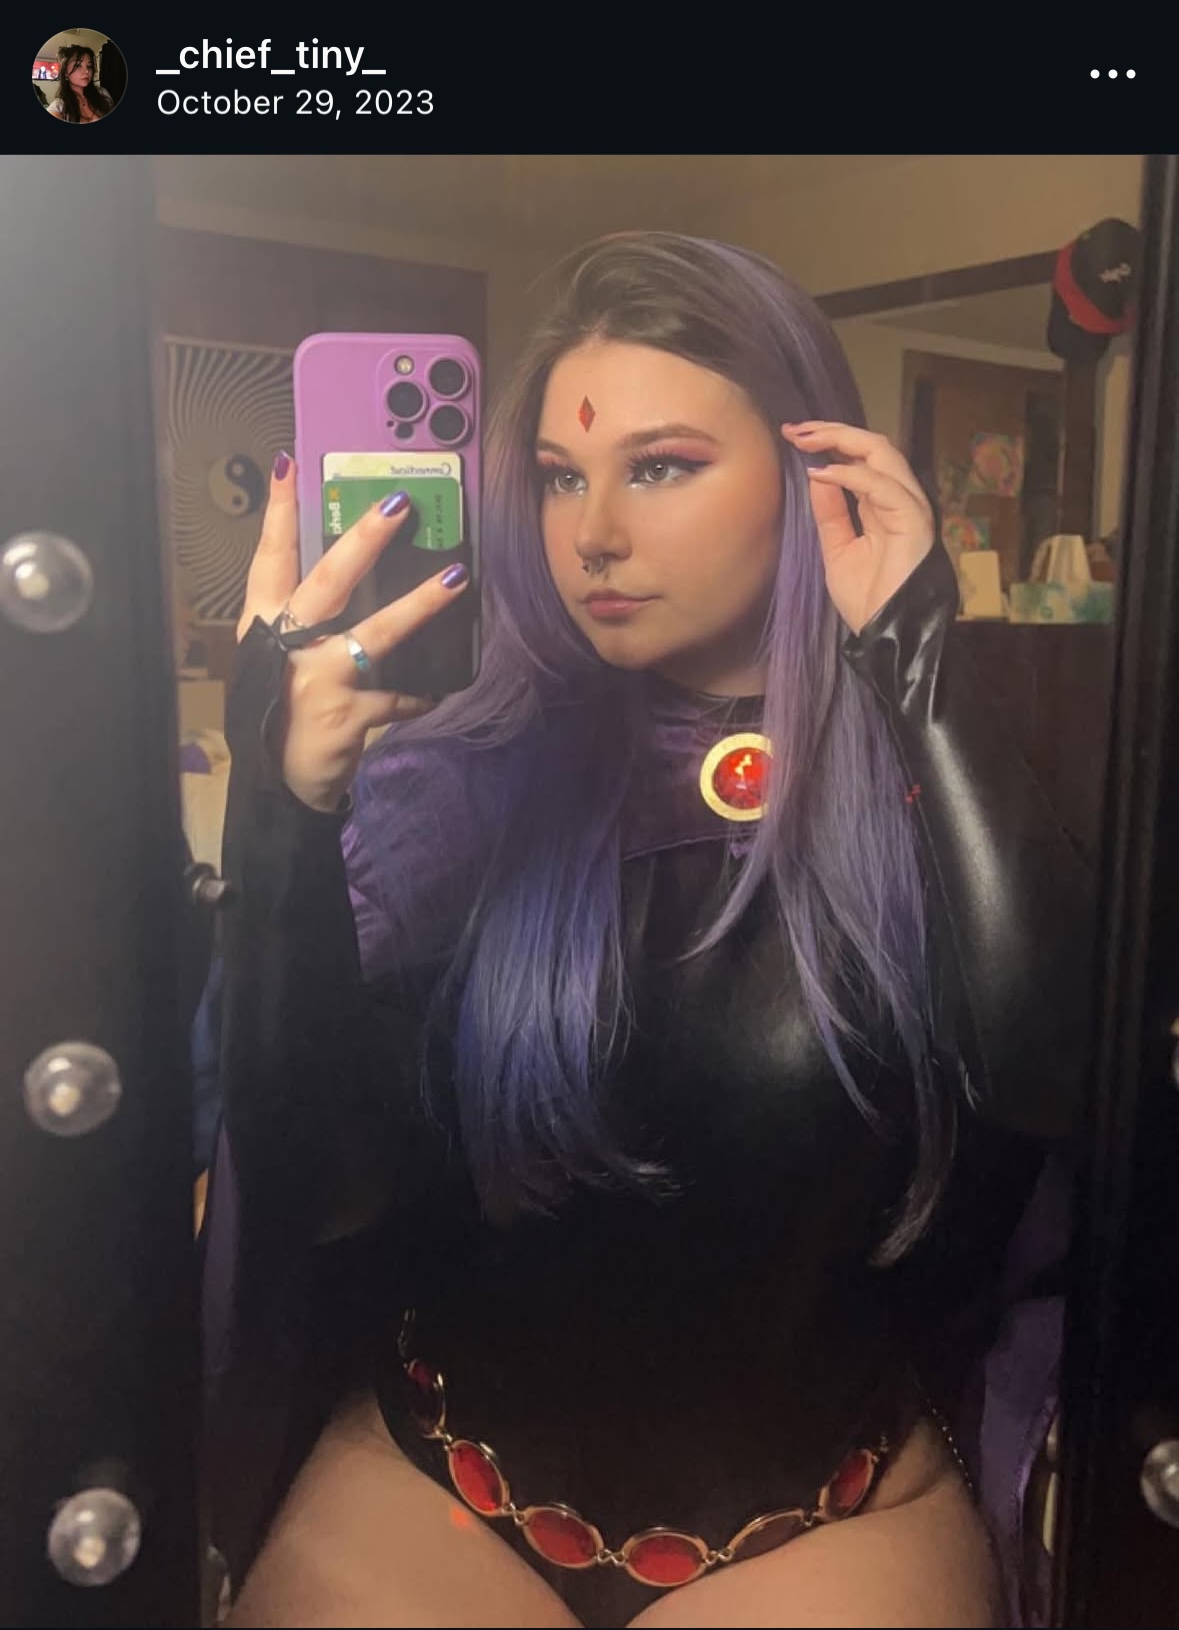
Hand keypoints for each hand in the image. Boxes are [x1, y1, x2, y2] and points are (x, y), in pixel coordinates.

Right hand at [237, 454, 469, 811]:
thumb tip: (351, 575)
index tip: (289, 464)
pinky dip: (417, 695)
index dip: (279, 512)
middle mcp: (285, 644)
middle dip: (365, 539)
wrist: (277, 780)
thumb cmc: (279, 710)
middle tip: (399, 503)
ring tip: (457, 578)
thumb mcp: (275, 660)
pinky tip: (433, 692)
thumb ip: (302, 621)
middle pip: (329, 580)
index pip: (270, 558)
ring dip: (420, 604)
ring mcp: (316, 678)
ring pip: (375, 632)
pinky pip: (396, 697)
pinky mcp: (346, 714)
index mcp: (264, 625)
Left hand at [782, 423, 934, 635]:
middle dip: (833, 432)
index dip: (830, 442)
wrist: (886, 636)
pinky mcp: (914, 521)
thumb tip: (816, 474)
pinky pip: (884, 487)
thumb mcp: (837, 549)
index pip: (861, 459)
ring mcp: (910, 508)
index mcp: (883, 506)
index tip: (793, 435)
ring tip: (806, 440)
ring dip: (842, 442)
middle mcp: (900, 500)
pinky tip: (823, 473)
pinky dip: (853, 476)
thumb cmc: (868, 599)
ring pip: (883, 454)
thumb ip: (830, 513)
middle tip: (796, 430)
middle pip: (874, 446)